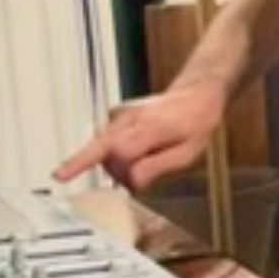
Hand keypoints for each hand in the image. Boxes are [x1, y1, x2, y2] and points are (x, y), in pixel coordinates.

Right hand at [53, 80, 224, 190]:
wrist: (196, 94)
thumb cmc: (195, 122)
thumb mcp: (187, 153)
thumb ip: (156, 168)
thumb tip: (130, 182)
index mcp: (148, 127)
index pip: (117, 153)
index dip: (116, 175)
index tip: (82, 184)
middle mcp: (129, 118)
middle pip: (103, 152)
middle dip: (116, 172)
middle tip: (138, 180)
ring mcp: (120, 113)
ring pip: (100, 146)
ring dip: (113, 163)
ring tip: (141, 161)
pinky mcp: (116, 115)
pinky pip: (105, 140)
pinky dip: (112, 152)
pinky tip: (131, 153)